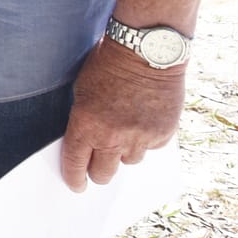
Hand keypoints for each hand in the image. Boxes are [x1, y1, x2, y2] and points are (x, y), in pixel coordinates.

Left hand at [58, 39, 184, 189]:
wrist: (146, 51)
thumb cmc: (107, 64)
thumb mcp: (82, 90)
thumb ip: (83, 120)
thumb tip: (85, 145)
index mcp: (86, 125)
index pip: (75, 164)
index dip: (74, 178)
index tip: (76, 185)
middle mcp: (113, 137)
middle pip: (104, 173)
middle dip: (99, 172)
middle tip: (98, 167)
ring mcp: (140, 138)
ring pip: (129, 160)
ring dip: (125, 151)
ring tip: (124, 129)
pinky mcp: (163, 135)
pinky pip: (151, 148)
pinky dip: (146, 139)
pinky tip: (144, 120)